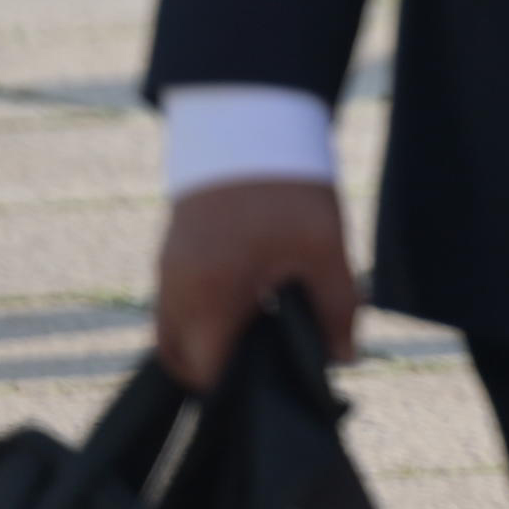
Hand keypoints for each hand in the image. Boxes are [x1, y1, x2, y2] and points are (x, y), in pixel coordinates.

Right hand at [153, 177, 357, 388]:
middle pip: (182, 362)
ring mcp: (166, 269)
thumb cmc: (288, 186)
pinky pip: (175, 305)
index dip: (240, 392)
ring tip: (260, 333)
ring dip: (207, 344)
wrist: (250, 117)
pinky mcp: (171, 251)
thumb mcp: (325, 249)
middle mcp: (174, 291)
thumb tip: (343, 359)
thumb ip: (337, 310)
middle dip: (220, 373)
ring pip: (174, 334)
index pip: (208, 377)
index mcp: (207, 300)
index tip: (275, 386)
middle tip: (269, 365)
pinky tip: (247, 302)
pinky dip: (200, 317)